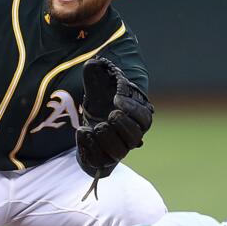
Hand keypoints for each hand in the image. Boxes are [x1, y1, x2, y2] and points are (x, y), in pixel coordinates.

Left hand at [76, 57, 153, 185]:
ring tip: (96, 126)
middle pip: (135, 137)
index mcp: (136, 118)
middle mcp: (130, 136)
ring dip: (107, 139)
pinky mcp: (101, 160)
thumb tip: (93, 64)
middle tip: (109, 115)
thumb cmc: (100, 99)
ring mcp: (117, 150)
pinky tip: (82, 131)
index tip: (116, 100)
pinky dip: (89, 147)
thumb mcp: (98, 83)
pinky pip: (99, 161)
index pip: (144, 117)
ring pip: (119, 153)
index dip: (132, 109)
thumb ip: (97, 72)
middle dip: (122, 126)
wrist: (88, 121)